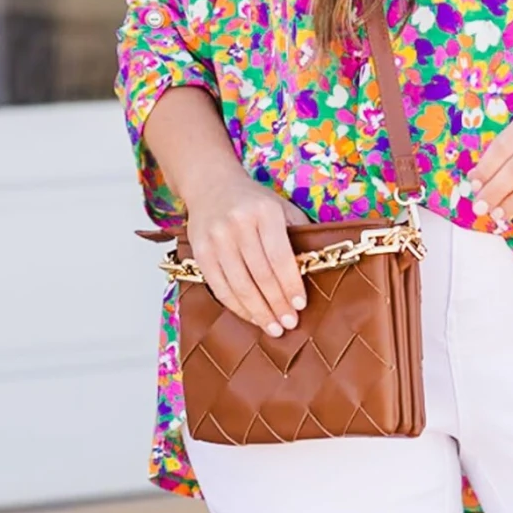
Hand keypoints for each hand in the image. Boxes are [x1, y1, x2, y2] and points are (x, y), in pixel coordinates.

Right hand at [184, 169, 309, 336]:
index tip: (300, 305)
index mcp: (264, 212)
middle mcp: (238, 224)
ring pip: (239, 285)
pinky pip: (219, 286)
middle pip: (260, 274)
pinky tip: (251, 316)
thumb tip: (313, 271)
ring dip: (258, 312)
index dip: (290, 284)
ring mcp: (216, 238)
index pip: (280, 256)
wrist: (211, 184)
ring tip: (273, 328)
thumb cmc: (253, 202)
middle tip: (289, 324)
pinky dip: (237, 306)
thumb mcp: (281, 207)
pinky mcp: (200, 251)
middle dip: (277, 304)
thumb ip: (297, 234)